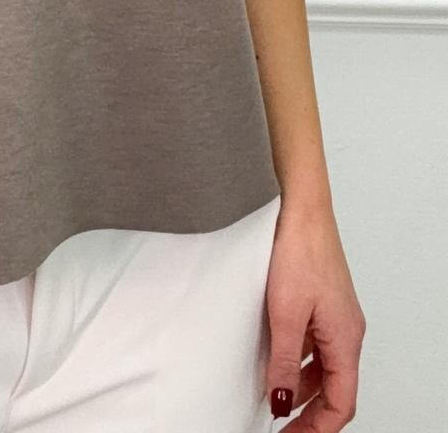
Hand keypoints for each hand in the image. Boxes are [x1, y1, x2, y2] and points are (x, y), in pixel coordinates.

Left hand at [264, 197, 366, 428]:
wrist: (303, 210)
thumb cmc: (300, 252)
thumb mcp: (285, 314)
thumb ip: (283, 362)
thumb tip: (280, 401)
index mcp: (345, 340)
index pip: (342, 403)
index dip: (318, 427)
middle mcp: (347, 332)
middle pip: (336, 390)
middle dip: (310, 413)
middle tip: (282, 426)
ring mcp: (336, 317)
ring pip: (324, 369)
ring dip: (302, 388)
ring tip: (274, 398)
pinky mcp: (323, 303)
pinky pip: (316, 346)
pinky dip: (299, 362)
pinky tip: (276, 361)